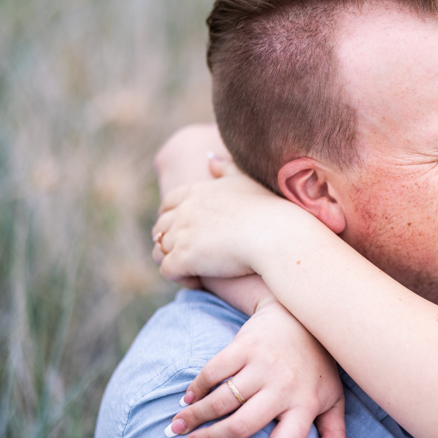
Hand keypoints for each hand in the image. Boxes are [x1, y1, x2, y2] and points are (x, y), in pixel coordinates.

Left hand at [151, 166, 297, 281]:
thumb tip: (209, 157)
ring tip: (193, 270)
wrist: (278, 235)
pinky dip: (180, 278)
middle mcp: (184, 210)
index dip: (172, 217)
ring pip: (159, 250)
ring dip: (173, 260)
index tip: (185, 230)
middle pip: (161, 226)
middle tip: (191, 254)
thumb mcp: (245, 181)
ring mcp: (182, 234)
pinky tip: (198, 280)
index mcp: (197, 191)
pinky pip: (168, 271)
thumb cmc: (270, 209)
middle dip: (171, 240)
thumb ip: (225, 168)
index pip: (169, 202)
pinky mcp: (184, 258)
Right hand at [164, 297, 346, 437]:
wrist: (303, 316)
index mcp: (306, 405)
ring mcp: (264, 364)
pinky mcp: (246, 345)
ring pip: (222, 400)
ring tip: (177, 430)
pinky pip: (214, 371)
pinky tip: (187, 399)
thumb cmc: (317, 366)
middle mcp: (285, 386)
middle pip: (242, 425)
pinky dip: (197, 387)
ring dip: (195, 417)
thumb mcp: (333, 399)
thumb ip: (334, 434)